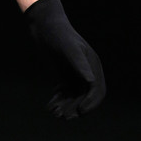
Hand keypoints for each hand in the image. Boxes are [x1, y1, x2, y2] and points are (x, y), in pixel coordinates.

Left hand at [24, 0, 105, 118]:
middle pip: (85, 97)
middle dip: (74, 107)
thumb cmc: (57, 32)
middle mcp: (86, 70)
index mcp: (92, 64)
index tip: (80, 112)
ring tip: (53, 111)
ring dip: (65, 106)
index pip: (97, 90)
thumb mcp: (67, 47)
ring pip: (73, 97)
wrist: (43, 24)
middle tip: (62, 116)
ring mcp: (74, 73)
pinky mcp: (64, 74)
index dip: (90, 103)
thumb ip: (78, 63)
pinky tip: (50, 104)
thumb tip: (90, 81)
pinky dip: (59, 100)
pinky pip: (65, 92)